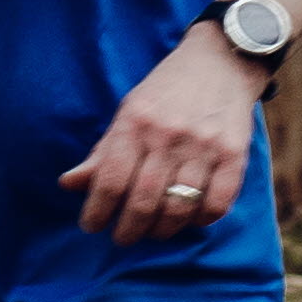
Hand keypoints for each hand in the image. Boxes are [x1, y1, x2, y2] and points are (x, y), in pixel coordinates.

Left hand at [66, 24, 269, 244]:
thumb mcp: (128, 112)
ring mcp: (203, 146)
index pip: (109, 179)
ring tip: (152, 232)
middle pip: (142, 199)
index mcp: (135, 123)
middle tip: (122, 238)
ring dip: (162, 229)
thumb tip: (67, 184)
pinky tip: (189, 219)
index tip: (91, 226)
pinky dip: (200, 220)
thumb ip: (102, 152)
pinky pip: (216, 204)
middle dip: (128, 228)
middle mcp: (167, 135)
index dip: (97, 210)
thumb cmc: (165, 93)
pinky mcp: (234, 155)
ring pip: (178, 207)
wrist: (218, 64)